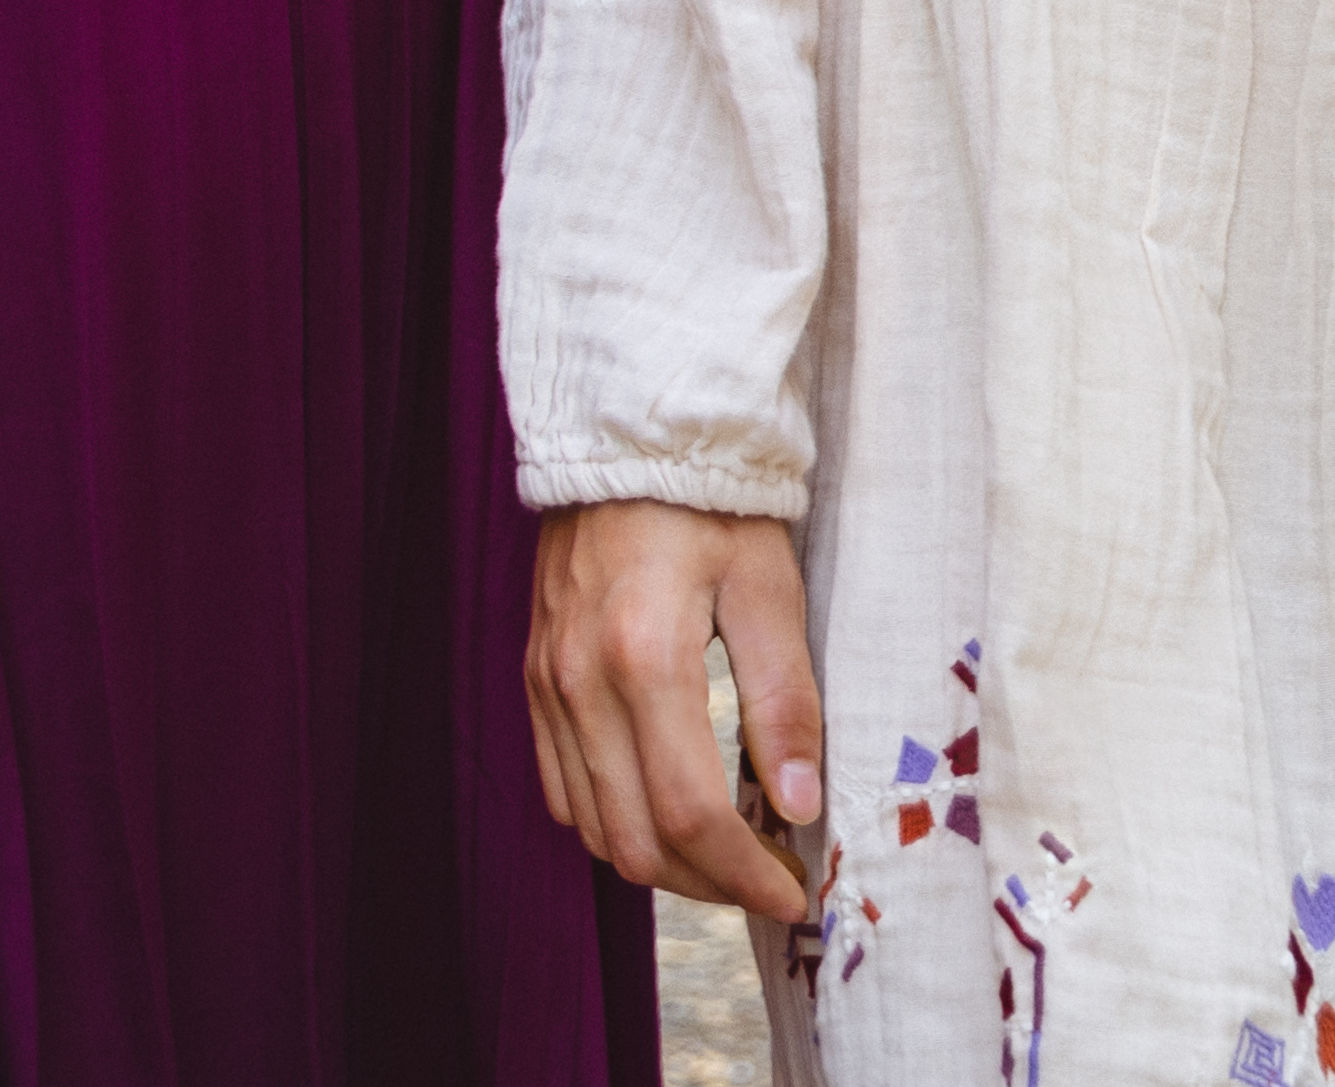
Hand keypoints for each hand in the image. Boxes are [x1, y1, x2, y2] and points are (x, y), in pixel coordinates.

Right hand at [526, 501, 827, 923]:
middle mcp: (582, 683)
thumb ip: (786, 701)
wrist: (627, 440)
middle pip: (637, 840)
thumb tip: (797, 807)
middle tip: (769, 878)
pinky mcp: (536, 679)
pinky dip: (614, 823)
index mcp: (646, 658)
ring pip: (594, 828)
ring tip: (726, 853)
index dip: (748, 875)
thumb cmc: (711, 506)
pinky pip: (562, 788)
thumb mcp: (770, 591)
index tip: (797, 893)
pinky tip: (665, 810)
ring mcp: (549, 684)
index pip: (692, 813)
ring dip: (663, 862)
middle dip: (710, 885)